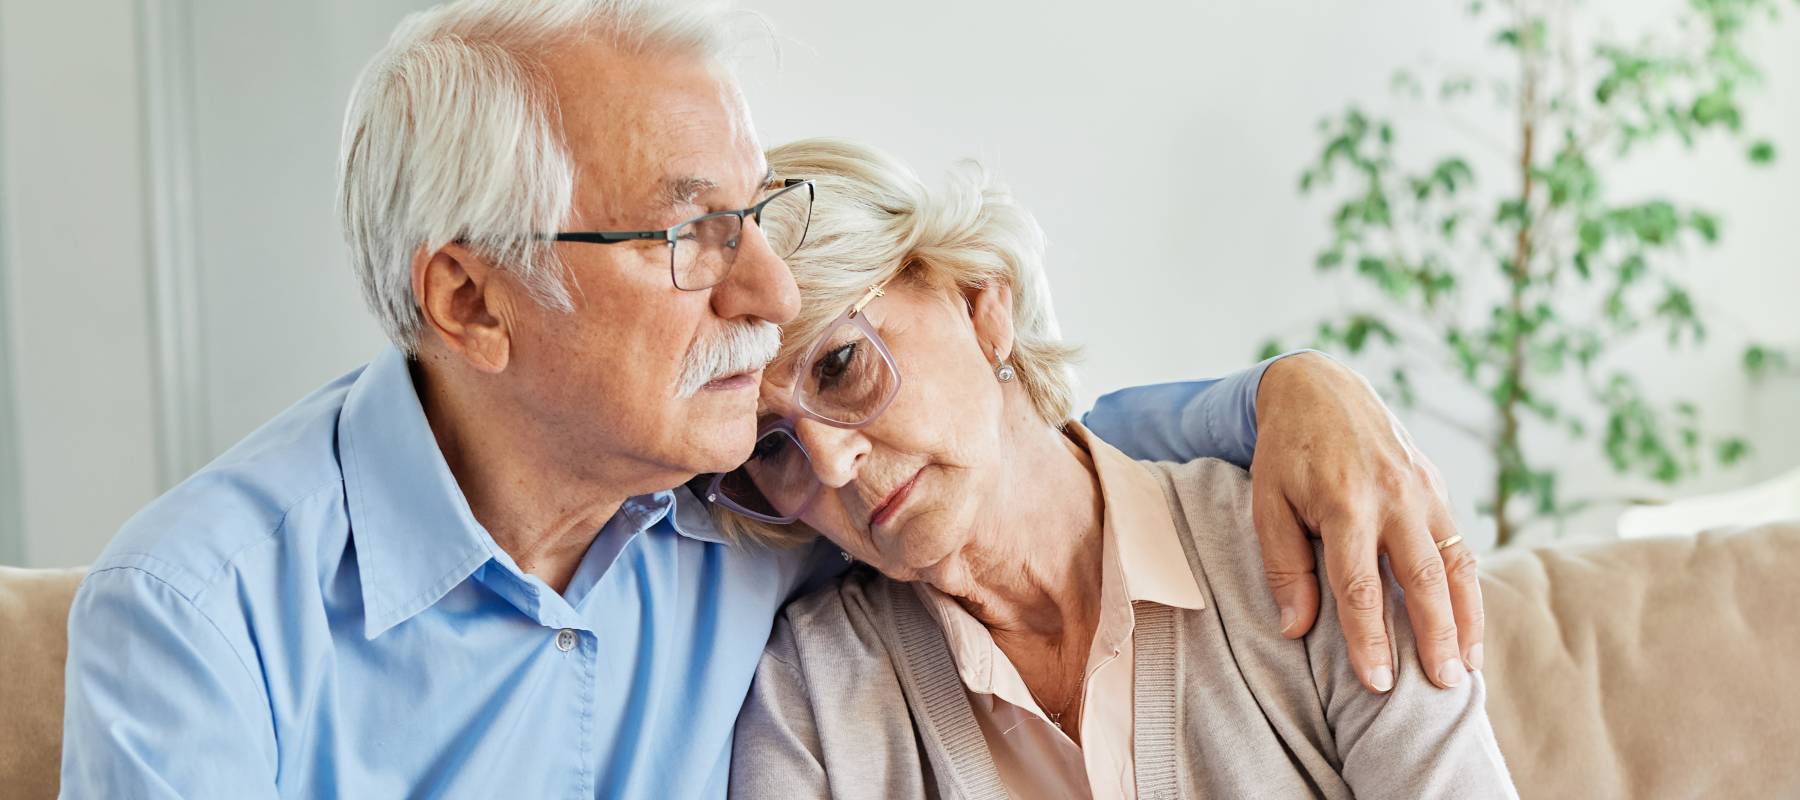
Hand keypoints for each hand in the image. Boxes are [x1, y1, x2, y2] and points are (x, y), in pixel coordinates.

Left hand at [1249, 352, 1481, 692]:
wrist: (1320, 387)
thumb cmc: (1286, 452)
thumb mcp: (1267, 503)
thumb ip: (1284, 567)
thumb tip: (1296, 629)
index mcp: (1345, 503)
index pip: (1360, 587)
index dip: (1370, 639)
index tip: (1378, 683)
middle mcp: (1394, 497)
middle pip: (1422, 580)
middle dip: (1434, 638)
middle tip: (1443, 687)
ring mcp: (1423, 490)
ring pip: (1455, 564)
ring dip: (1465, 620)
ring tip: (1467, 668)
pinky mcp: (1437, 486)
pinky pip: (1460, 545)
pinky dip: (1468, 588)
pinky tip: (1468, 625)